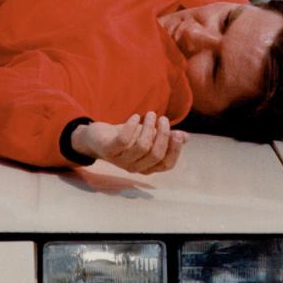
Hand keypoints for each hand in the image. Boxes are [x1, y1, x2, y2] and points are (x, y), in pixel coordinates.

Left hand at [70, 112, 186, 173]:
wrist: (96, 139)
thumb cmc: (126, 138)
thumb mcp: (148, 137)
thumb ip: (166, 138)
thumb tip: (185, 137)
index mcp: (148, 166)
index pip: (167, 164)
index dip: (175, 150)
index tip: (178, 133)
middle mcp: (136, 167)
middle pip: (156, 154)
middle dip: (163, 134)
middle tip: (162, 118)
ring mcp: (121, 161)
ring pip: (142, 146)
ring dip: (148, 128)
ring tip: (150, 114)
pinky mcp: (108, 151)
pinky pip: (123, 140)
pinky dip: (131, 126)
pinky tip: (135, 117)